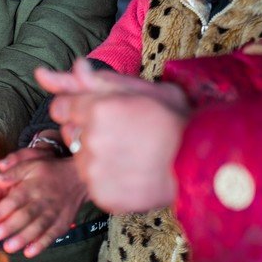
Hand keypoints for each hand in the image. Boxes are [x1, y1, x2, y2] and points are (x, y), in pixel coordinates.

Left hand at [0, 146, 86, 256]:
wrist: (78, 178)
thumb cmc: (49, 172)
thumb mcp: (30, 164)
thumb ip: (12, 172)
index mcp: (31, 187)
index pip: (13, 200)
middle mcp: (42, 202)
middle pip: (23, 216)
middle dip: (7, 227)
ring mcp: (53, 214)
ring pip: (37, 228)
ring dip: (22, 239)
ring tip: (7, 247)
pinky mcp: (62, 223)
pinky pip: (51, 236)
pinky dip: (41, 245)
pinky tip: (29, 252)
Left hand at [38, 58, 186, 212]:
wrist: (202, 164)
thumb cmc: (177, 121)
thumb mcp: (144, 89)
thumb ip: (100, 79)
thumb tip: (75, 66)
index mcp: (98, 109)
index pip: (59, 107)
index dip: (77, 108)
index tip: (98, 113)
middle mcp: (91, 140)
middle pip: (70, 133)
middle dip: (87, 130)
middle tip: (121, 133)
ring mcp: (95, 171)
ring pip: (80, 160)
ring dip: (96, 156)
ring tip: (131, 154)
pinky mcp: (102, 195)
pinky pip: (93, 184)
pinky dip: (107, 180)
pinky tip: (131, 173)